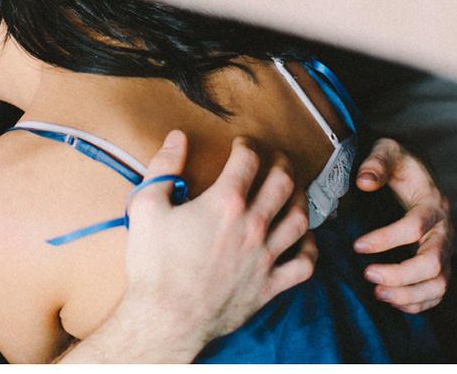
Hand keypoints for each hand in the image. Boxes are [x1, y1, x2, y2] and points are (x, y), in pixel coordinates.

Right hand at [113, 133, 316, 357]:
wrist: (165, 319)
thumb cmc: (154, 265)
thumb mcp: (146, 207)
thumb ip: (164, 167)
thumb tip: (178, 137)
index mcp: (225, 204)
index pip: (248, 160)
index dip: (248, 145)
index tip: (243, 145)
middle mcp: (252, 226)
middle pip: (283, 183)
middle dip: (282, 163)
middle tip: (276, 158)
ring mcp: (265, 258)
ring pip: (300, 219)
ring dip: (300, 198)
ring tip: (293, 190)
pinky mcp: (269, 286)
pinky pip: (304, 264)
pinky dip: (309, 247)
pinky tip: (303, 238)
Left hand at [351, 137, 450, 313]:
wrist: (418, 172)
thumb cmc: (399, 162)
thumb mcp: (387, 150)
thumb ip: (376, 163)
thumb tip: (364, 182)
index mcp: (432, 202)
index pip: (415, 227)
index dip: (386, 239)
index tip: (357, 246)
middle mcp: (444, 229)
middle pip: (433, 262)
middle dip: (400, 274)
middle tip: (367, 274)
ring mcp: (445, 249)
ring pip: (440, 283)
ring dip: (410, 294)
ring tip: (378, 293)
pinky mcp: (441, 263)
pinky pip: (438, 291)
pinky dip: (418, 302)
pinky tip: (391, 300)